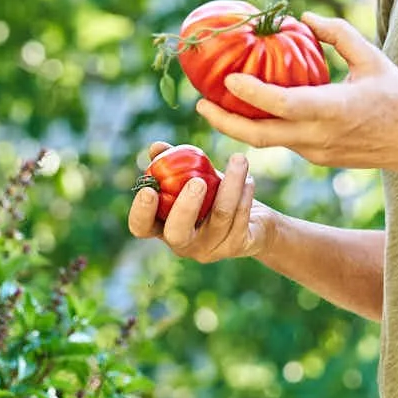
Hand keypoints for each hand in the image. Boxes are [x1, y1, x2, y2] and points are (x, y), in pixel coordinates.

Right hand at [126, 143, 268, 262]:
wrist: (255, 224)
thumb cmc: (215, 197)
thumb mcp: (196, 178)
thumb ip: (174, 163)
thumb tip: (157, 148)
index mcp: (165, 227)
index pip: (142, 227)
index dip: (141, 213)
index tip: (148, 190)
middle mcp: (184, 244)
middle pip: (177, 234)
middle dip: (185, 207)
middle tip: (197, 181)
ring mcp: (210, 249)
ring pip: (220, 217)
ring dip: (231, 184)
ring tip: (239, 159)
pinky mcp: (236, 247)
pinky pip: (240, 218)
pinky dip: (245, 194)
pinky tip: (249, 179)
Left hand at [196, 14, 397, 171]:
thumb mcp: (373, 58)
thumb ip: (338, 34)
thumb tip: (304, 18)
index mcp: (333, 109)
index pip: (280, 105)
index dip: (250, 93)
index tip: (227, 77)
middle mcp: (318, 136)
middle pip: (258, 136)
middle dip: (224, 122)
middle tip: (199, 105)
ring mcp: (315, 153)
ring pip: (267, 143)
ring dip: (238, 126)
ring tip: (214, 105)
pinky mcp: (316, 159)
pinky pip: (282, 143)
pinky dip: (261, 128)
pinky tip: (249, 111)